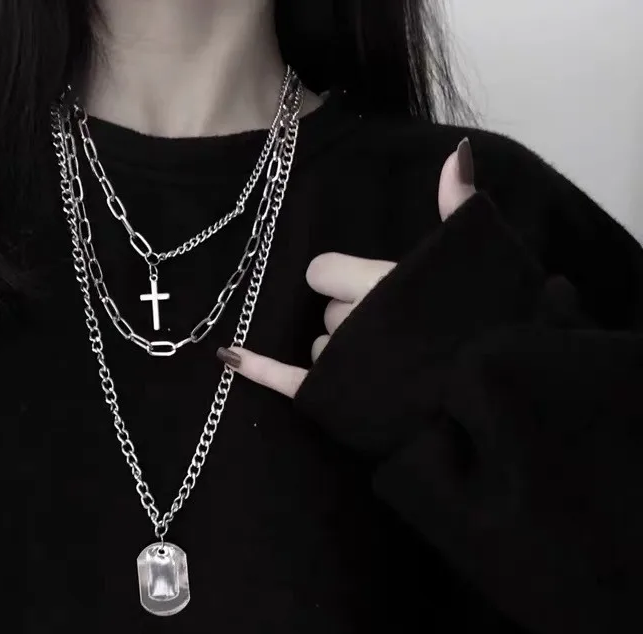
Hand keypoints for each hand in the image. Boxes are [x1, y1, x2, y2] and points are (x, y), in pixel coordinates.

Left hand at [217, 138, 477, 397]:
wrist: (494, 392)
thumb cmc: (488, 321)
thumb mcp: (477, 255)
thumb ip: (457, 203)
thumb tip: (459, 148)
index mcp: (373, 281)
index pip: (322, 271)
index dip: (343, 279)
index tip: (373, 289)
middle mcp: (348, 320)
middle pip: (325, 310)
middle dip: (350, 317)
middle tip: (390, 332)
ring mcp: (337, 361)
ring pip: (319, 347)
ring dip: (340, 351)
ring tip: (382, 364)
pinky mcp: (330, 395)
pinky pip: (285, 379)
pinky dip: (255, 368)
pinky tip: (228, 355)